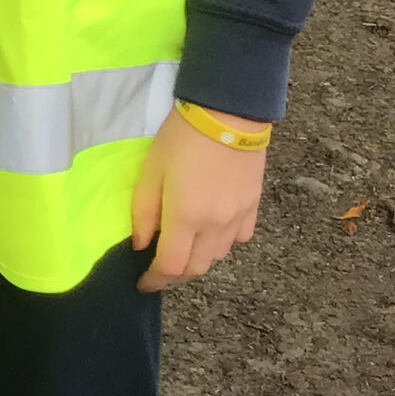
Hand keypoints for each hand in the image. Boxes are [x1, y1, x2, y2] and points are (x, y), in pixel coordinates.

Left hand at [130, 104, 267, 291]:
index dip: (154, 280)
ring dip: (198, 259)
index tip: (142, 283)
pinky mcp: (253, 206)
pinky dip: (222, 243)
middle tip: (159, 267)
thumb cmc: (181, 137)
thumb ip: (144, 212)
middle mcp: (216, 225)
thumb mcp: (151, 171)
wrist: (228, 112)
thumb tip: (141, 245)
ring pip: (218, 256)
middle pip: (196, 268)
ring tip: (183, 248)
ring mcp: (238, 217)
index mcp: (187, 217)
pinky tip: (211, 230)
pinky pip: (238, 238)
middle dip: (175, 274)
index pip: (171, 266)